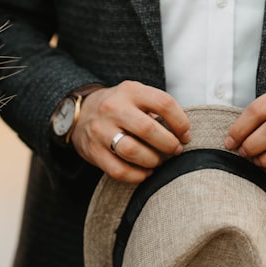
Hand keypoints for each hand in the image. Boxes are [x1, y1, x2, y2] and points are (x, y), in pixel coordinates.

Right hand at [71, 81, 190, 183]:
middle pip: (148, 129)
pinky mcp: (93, 151)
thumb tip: (182, 135)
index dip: (181, 122)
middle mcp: (113, 108)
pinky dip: (137, 176)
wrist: (80, 114)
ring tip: (158, 161)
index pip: (164, 103)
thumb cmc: (119, 107)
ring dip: (152, 161)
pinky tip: (145, 172)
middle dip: (168, 144)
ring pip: (132, 151)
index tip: (185, 135)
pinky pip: (118, 170)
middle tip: (174, 150)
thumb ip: (157, 109)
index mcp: (130, 91)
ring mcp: (100, 130)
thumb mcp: (136, 96)